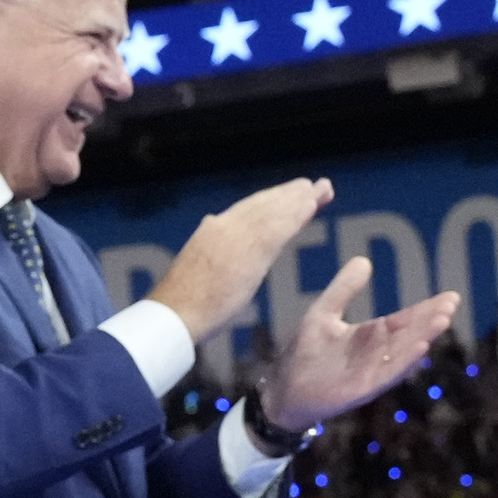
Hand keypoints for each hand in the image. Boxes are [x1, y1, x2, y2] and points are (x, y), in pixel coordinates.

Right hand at [146, 177, 336, 346]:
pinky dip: (296, 214)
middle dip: (291, 194)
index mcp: (212, 231)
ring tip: (321, 188)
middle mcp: (224, 226)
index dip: (273, 201)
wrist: (175, 312)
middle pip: (264, 206)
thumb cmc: (183, 299)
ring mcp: (237, 237)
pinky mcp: (249, 252)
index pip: (248, 211)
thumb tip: (211, 221)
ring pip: (274, 212)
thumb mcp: (197, 264)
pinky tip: (312, 205)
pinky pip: (278, 228)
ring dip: (299, 199)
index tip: (294, 195)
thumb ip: (210, 243)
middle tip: (318, 184)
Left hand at [264, 273, 461, 433]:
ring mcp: (372, 371)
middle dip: (430, 320)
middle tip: (451, 304)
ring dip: (423, 337)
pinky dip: (404, 361)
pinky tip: (421, 348)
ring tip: (442, 321)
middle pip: (409, 334)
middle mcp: (376, 353)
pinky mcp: (363, 387)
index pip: (404, 319)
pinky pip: (388, 373)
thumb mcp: (323, 313)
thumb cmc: (304, 353)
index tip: (450, 296)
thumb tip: (364, 260)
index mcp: (369, 336)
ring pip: (403, 352)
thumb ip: (343, 289)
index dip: (426, 308)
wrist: (284, 388)